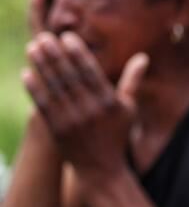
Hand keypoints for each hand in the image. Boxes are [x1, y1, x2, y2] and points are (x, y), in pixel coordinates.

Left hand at [22, 32, 147, 173]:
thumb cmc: (117, 134)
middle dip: (55, 55)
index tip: (66, 36)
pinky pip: (43, 106)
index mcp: (110, 103)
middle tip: (44, 37)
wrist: (102, 169)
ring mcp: (73, 121)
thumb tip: (143, 57)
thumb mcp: (128, 108)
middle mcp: (91, 111)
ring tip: (32, 48)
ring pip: (54, 88)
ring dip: (42, 66)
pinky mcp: (57, 131)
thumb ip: (132, 80)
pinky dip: (34, 89)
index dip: (77, 53)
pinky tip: (27, 74)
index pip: (91, 72)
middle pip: (70, 77)